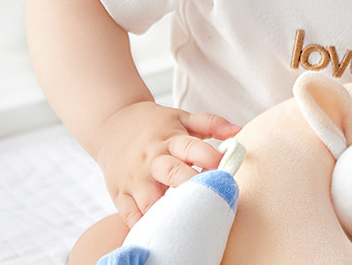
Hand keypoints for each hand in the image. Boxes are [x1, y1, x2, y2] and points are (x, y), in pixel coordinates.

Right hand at [94, 101, 240, 227]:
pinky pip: (131, 216)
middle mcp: (152, 159)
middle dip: (193, 188)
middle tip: (212, 199)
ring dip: (170, 213)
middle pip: (172, 174)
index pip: (191, 148)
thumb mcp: (183, 117)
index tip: (226, 169)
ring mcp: (135, 179)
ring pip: (151, 201)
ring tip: (190, 223)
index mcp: (170, 139)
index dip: (210, 158)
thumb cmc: (155, 124)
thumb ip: (212, 124)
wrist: (112, 124)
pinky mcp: (120, 194)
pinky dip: (145, 227)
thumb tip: (238, 131)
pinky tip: (162, 234)